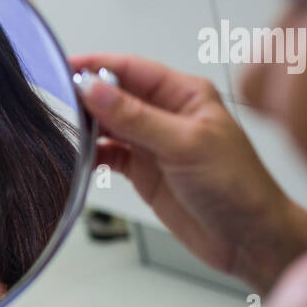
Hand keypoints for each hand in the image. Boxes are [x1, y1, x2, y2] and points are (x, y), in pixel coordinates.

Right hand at [70, 53, 306, 292]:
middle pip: (115, 95)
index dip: (97, 66)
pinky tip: (78, 159)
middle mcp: (167, 114)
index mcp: (185, 95)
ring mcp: (154, 143)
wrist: (250, 240)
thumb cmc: (237, 187)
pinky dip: (90, 156)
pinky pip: (108, 154)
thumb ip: (136, 118)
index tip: (64, 69)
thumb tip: (94, 88)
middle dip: (86, 97)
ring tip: (63, 132)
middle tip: (56, 104)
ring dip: (86, 128)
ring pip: (108, 125)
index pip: (132, 69)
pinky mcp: (144, 171)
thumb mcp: (185, 145)